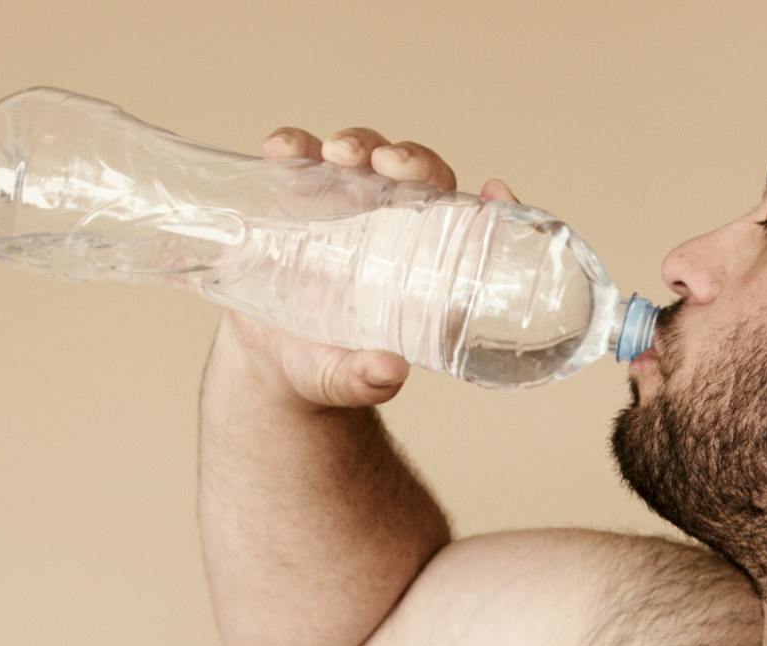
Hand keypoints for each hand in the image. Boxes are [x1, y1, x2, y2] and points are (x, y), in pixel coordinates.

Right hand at [219, 124, 522, 408]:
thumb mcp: (344, 378)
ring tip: (337, 155)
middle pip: (416, 176)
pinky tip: (282, 149)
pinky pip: (301, 160)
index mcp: (420, 266)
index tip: (495, 190)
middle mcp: (389, 226)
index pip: (466, 223)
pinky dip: (295, 147)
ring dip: (358, 144)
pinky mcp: (297, 198)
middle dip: (410, 159)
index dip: (489, 204)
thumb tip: (389, 371)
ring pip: (364, 157)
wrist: (271, 359)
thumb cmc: (324, 366)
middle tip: (388, 164)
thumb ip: (366, 379)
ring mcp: (343, 206)